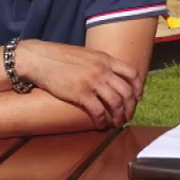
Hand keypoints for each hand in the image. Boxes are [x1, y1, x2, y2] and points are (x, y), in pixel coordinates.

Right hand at [17, 40, 141, 128]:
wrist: (40, 58)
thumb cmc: (60, 56)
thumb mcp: (86, 54)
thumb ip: (100, 63)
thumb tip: (109, 74)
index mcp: (105, 59)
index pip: (132, 72)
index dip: (138, 87)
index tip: (138, 97)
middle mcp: (102, 70)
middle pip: (127, 91)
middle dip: (131, 107)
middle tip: (128, 116)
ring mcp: (92, 81)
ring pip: (116, 103)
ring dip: (119, 116)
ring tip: (117, 123)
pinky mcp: (80, 93)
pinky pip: (98, 111)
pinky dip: (102, 120)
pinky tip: (101, 124)